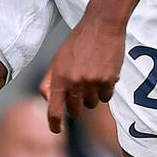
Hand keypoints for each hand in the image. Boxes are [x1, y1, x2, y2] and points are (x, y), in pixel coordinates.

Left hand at [40, 11, 124, 133]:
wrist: (102, 25)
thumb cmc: (78, 42)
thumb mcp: (58, 59)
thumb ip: (51, 80)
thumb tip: (48, 100)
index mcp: (60, 76)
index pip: (54, 108)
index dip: (54, 123)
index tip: (56, 130)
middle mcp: (76, 81)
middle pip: (75, 110)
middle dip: (76, 106)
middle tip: (79, 91)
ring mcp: (93, 82)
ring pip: (92, 104)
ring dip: (91, 96)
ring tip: (92, 77)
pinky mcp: (109, 80)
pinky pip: (106, 97)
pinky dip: (105, 90)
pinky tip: (103, 73)